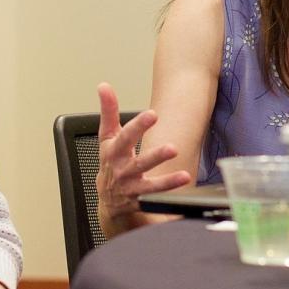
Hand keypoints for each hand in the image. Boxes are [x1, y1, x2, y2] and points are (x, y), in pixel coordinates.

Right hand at [95, 82, 192, 236]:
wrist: (108, 199)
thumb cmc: (111, 161)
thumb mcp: (106, 137)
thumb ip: (108, 111)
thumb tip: (104, 86)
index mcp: (114, 152)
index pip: (125, 137)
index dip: (138, 126)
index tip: (153, 114)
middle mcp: (122, 171)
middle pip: (139, 164)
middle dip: (155, 156)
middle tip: (172, 148)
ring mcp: (131, 188)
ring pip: (149, 187)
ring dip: (167, 182)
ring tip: (185, 175)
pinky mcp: (140, 203)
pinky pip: (156, 201)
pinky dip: (169, 197)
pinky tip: (183, 190)